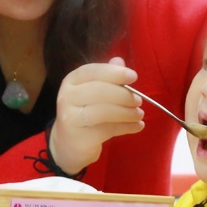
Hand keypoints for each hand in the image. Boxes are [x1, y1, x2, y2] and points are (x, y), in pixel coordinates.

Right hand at [48, 57, 143, 175]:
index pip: (92, 71)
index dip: (114, 72)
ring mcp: (71, 117)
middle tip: (138, 100)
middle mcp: (67, 97)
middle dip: (123, 95)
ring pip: (103, 111)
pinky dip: (126, 127)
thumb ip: (107, 77)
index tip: (133, 76)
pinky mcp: (79, 137)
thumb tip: (120, 61)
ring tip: (139, 114)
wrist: (68, 144)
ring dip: (127, 112)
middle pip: (98, 91)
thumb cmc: (85, 113)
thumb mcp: (93, 92)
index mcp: (71, 81)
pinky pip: (108, 129)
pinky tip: (138, 126)